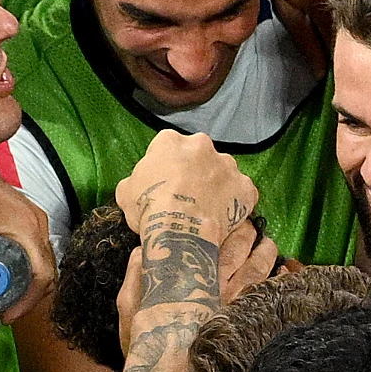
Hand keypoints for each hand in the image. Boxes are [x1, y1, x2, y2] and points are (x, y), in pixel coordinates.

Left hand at [0, 154, 52, 312]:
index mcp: (26, 228)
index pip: (42, 276)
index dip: (27, 303)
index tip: (6, 316)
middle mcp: (37, 222)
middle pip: (45, 273)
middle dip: (24, 298)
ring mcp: (33, 216)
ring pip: (40, 261)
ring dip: (22, 283)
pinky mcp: (25, 214)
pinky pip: (33, 248)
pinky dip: (21, 267)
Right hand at [115, 128, 258, 246]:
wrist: (181, 230)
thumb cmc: (149, 209)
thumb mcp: (125, 193)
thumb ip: (134, 182)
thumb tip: (135, 186)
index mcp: (171, 141)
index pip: (167, 147)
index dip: (165, 167)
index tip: (164, 184)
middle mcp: (202, 145)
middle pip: (198, 156)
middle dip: (194, 172)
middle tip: (187, 197)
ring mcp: (227, 165)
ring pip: (222, 172)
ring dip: (216, 186)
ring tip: (206, 210)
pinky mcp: (245, 187)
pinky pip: (241, 194)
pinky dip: (235, 203)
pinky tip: (224, 218)